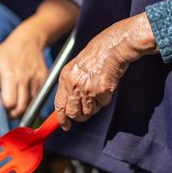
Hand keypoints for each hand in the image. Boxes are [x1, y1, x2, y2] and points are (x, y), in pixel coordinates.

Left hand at [0, 16, 49, 117]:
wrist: (29, 40)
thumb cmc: (9, 50)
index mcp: (11, 75)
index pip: (9, 103)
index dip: (4, 109)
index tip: (0, 108)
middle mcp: (25, 79)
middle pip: (21, 107)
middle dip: (13, 114)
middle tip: (7, 113)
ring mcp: (36, 80)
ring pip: (31, 104)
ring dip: (23, 109)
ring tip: (15, 107)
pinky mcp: (44, 79)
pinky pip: (38, 97)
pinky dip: (32, 101)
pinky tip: (24, 98)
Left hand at [55, 12, 157, 129]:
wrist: (112, 46)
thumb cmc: (96, 55)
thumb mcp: (75, 67)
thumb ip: (70, 85)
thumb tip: (68, 105)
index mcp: (65, 78)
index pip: (59, 105)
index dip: (62, 119)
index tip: (65, 125)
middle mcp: (74, 85)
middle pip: (73, 113)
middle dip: (79, 116)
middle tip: (84, 112)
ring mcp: (88, 89)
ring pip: (88, 111)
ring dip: (93, 107)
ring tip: (97, 91)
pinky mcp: (102, 91)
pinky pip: (102, 104)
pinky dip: (104, 99)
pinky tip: (105, 86)